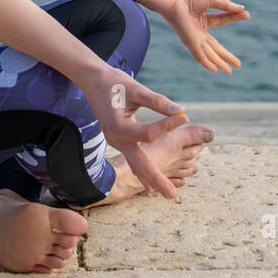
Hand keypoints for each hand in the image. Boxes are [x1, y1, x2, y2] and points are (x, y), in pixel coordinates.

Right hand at [81, 64, 191, 199]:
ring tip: (167, 193)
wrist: (92, 81)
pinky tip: (150, 184)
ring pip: (135, 165)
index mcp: (118, 127)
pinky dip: (142, 171)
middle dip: (157, 179)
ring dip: (151, 179)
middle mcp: (116, 139)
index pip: (150, 134)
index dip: (168, 125)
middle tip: (173, 196)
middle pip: (139, 164)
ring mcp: (116, 142)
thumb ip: (158, 102)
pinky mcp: (118, 141)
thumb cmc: (113, 82)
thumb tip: (180, 111)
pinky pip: (132, 160)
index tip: (185, 115)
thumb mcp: (136, 89)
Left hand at [160, 0, 249, 71]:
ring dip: (219, 62)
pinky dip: (207, 62)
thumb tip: (242, 9)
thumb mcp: (211, 0)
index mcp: (201, 18)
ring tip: (230, 72)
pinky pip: (199, 55)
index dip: (234, 17)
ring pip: (209, 53)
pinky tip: (214, 70)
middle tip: (238, 64)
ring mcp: (194, 37)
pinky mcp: (190, 42)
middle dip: (226, 55)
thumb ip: (226, 6)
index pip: (221, 20)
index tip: (247, 14)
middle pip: (215, 46)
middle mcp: (197, 30)